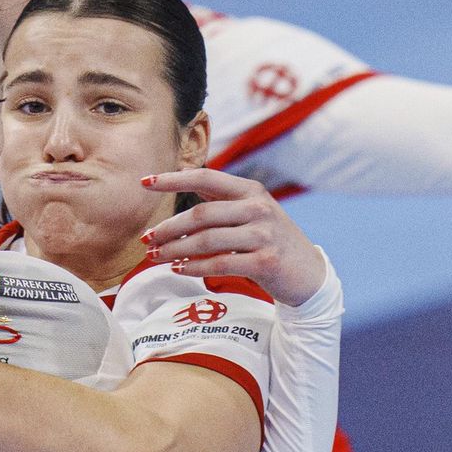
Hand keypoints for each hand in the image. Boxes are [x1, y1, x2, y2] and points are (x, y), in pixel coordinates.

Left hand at [141, 168, 324, 305]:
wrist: (308, 273)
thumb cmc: (268, 240)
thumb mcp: (250, 212)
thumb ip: (219, 201)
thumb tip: (179, 185)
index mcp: (250, 191)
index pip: (205, 178)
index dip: (173, 179)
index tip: (144, 182)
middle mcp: (258, 208)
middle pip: (200, 215)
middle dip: (168, 228)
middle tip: (146, 239)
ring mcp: (263, 235)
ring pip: (206, 241)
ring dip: (175, 250)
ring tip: (155, 256)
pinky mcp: (265, 261)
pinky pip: (219, 264)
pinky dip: (194, 268)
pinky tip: (178, 269)